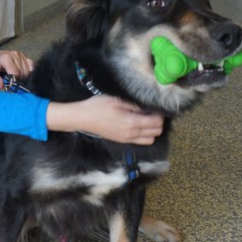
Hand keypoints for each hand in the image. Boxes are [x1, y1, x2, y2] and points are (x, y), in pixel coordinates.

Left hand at [0, 49, 34, 87]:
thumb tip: (2, 86)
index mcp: (6, 58)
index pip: (15, 73)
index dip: (13, 81)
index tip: (9, 84)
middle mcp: (15, 54)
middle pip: (22, 73)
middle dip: (17, 79)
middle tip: (10, 80)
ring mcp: (20, 55)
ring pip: (27, 71)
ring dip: (22, 76)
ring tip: (14, 76)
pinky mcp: (24, 56)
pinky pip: (31, 65)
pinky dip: (28, 71)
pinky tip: (21, 73)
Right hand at [46, 95, 163, 144]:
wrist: (82, 118)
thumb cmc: (97, 106)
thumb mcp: (116, 100)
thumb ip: (134, 104)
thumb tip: (149, 106)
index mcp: (131, 122)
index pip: (156, 121)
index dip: (160, 113)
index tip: (155, 105)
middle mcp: (131, 134)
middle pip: (157, 131)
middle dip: (159, 121)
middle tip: (152, 111)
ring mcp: (127, 139)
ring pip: (151, 139)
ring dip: (153, 129)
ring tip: (147, 118)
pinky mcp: (123, 140)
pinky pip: (142, 141)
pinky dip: (146, 134)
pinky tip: (139, 124)